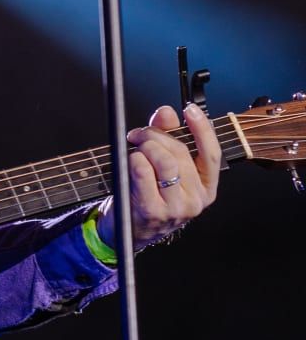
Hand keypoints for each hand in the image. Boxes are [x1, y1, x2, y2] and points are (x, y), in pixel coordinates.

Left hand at [97, 102, 220, 249]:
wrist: (127, 229)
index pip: (212, 153)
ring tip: (133, 150)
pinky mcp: (155, 211)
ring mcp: (177, 208)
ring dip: (144, 147)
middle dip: (154, 135)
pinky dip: (134, 161)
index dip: (202, 128)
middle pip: (179, 152)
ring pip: (164, 161)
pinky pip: (144, 173)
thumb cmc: (145, 195)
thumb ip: (166, 137)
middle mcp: (197, 199)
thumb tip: (167, 112)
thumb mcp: (160, 166)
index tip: (190, 110)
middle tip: (137, 134)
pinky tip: (130, 162)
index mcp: (205, 187)